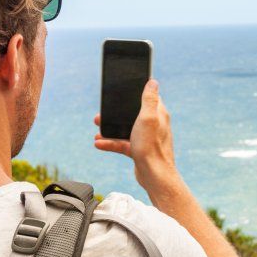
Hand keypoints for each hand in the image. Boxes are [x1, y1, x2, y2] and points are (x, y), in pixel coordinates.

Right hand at [94, 79, 181, 193]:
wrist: (154, 175)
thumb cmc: (151, 147)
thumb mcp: (148, 118)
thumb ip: (149, 99)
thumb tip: (153, 82)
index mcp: (158, 114)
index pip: (148, 97)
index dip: (135, 92)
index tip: (123, 89)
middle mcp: (153, 124)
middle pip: (132, 113)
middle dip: (117, 113)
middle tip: (102, 113)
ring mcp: (145, 137)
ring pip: (125, 129)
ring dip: (110, 129)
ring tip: (98, 127)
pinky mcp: (139, 149)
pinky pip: (122, 143)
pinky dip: (111, 143)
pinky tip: (99, 143)